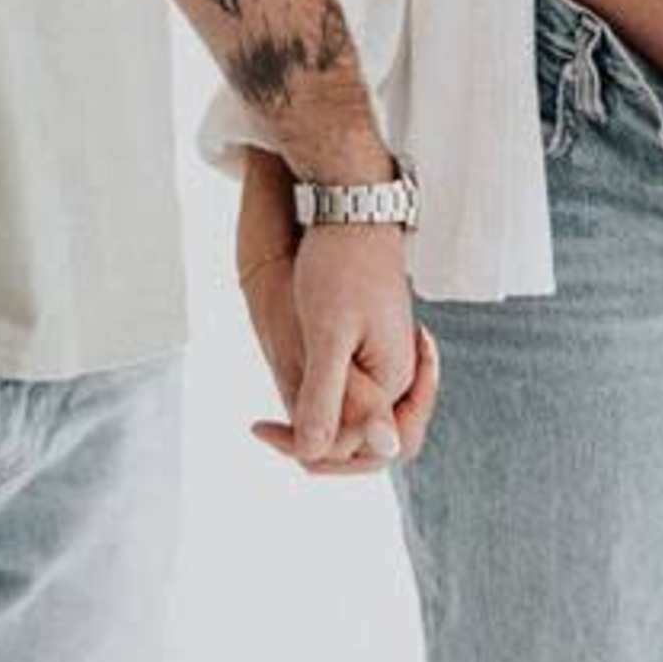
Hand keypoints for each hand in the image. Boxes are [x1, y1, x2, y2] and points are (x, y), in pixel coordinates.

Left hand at [238, 211, 436, 475]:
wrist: (354, 206)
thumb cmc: (339, 266)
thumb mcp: (326, 336)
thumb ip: (325, 398)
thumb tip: (315, 456)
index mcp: (395, 379)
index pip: (370, 451)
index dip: (316, 453)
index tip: (262, 429)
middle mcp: (400, 375)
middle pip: (369, 442)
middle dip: (321, 446)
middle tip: (266, 430)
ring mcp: (390, 359)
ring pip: (358, 417)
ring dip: (319, 423)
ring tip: (273, 418)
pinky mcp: (375, 342)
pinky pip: (354, 390)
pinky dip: (322, 397)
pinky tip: (292, 384)